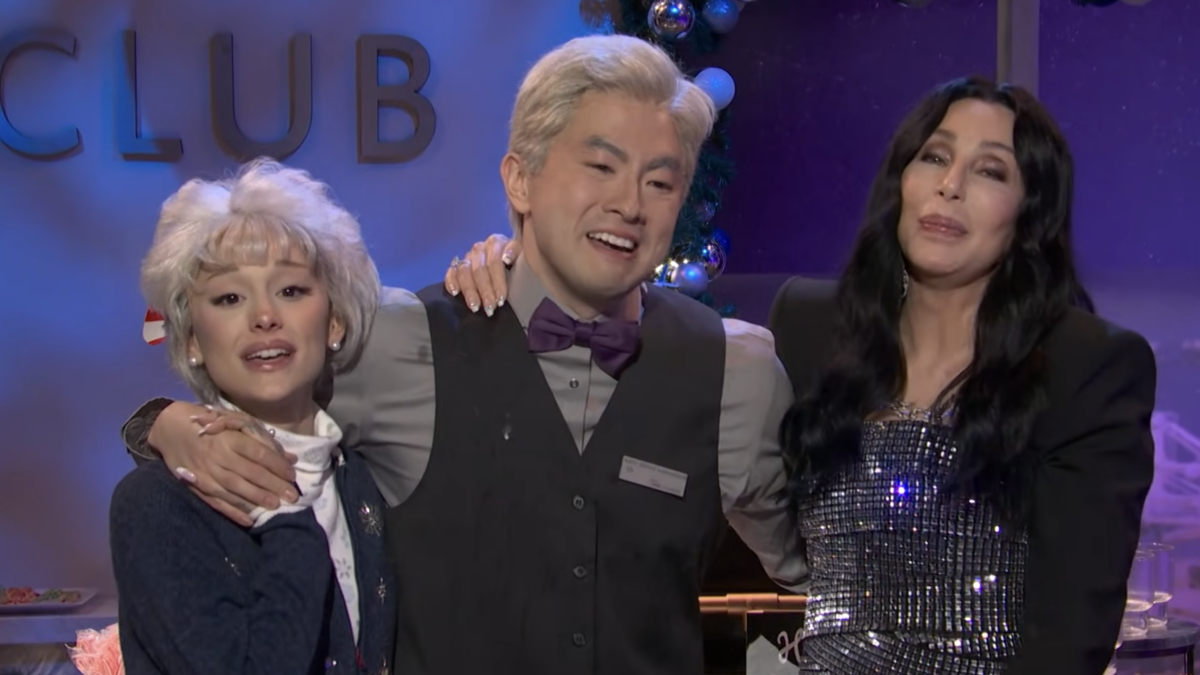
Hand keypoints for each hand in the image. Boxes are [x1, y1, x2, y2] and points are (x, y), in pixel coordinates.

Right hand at [148, 402, 298, 526]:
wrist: (169, 428)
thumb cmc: (210, 424)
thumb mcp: (236, 424)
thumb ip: (263, 440)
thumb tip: (291, 458)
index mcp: (230, 438)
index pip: (259, 454)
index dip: (277, 466)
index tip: (292, 475)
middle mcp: (219, 456)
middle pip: (250, 473)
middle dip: (273, 486)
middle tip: (292, 496)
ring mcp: (206, 473)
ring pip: (235, 489)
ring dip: (256, 499)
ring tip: (276, 506)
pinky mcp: (196, 486)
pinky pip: (216, 502)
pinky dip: (233, 512)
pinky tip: (249, 520)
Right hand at [444, 234, 520, 315]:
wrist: (512, 268)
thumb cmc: (520, 268)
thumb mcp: (524, 262)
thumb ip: (520, 260)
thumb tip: (508, 260)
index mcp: (498, 243)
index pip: (495, 261)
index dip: (498, 280)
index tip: (502, 297)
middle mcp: (481, 248)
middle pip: (480, 269)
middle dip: (486, 290)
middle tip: (491, 308)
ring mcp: (469, 256)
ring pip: (465, 271)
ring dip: (470, 290)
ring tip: (475, 307)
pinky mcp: (458, 266)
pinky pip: (451, 272)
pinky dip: (451, 281)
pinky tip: (455, 293)